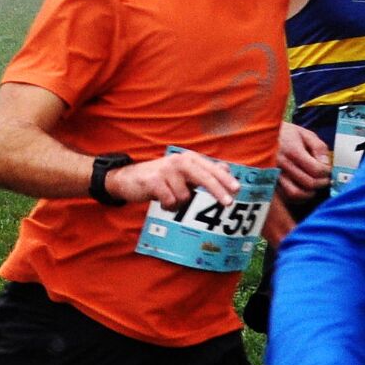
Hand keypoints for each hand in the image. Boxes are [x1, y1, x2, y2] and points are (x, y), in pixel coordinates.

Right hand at [104, 153, 234, 210]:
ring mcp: (166, 169)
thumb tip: (227, 169)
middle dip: (217, 191)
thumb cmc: (160, 178)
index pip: (211, 168)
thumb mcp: (182, 173)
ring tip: (169, 198)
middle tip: (229, 203)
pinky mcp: (154, 180)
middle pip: (204, 178)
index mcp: (188, 158)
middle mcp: (179, 160)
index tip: (237, 190)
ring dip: (179, 204)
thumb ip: (202, 172)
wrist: (127, 178)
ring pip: (185, 196)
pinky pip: (170, 201)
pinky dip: (168, 206)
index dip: (224, 179)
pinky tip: (161, 201)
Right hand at [274, 119, 331, 204]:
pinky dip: (298, 197)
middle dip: (322, 183)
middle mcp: (282, 164)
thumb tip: (326, 163)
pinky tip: (303, 189)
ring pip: (297, 194)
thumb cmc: (285, 134)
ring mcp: (274, 175)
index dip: (327, 172)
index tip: (328, 170)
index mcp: (292, 150)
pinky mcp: (270, 182)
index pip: (316, 169)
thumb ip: (318, 147)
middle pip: (309, 183)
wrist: (260, 135)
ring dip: (310, 192)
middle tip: (325, 179)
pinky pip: (286, 196)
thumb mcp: (304, 133)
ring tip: (315, 185)